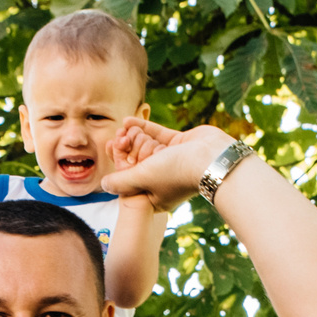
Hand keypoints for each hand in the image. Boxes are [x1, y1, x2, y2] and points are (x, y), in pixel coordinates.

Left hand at [101, 118, 236, 211]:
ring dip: (134, 136)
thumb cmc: (176, 173)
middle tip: (118, 137)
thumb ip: (122, 181)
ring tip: (124, 128)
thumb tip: (104, 185)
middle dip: (127, 147)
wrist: (211, 159)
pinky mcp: (179, 145)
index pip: (130, 179)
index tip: (109, 147)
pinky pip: (156, 135)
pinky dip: (143, 127)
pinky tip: (128, 120)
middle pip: (137, 161)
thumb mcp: (142, 178)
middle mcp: (162, 180)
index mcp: (154, 196)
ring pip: (146, 146)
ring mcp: (171, 161)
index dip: (119, 162)